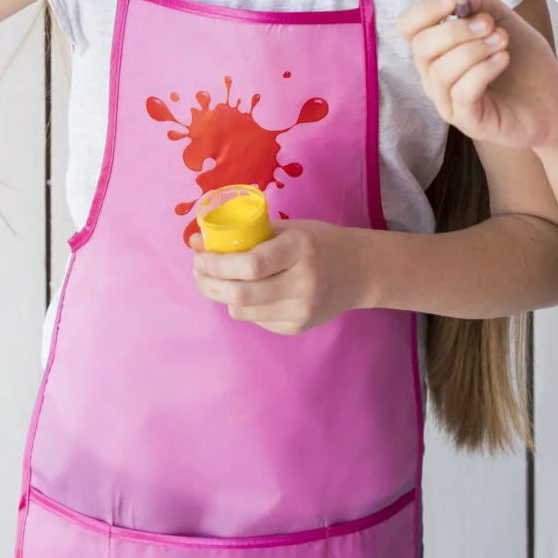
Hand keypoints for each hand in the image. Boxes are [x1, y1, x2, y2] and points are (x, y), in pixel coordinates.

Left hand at [191, 219, 369, 334]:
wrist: (360, 272)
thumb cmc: (319, 243)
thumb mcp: (290, 229)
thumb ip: (248, 235)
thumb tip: (197, 242)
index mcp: (300, 250)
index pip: (251, 264)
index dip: (218, 264)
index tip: (200, 256)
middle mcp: (303, 283)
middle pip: (242, 294)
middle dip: (209, 284)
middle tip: (197, 271)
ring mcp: (301, 310)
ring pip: (243, 311)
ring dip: (221, 296)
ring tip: (215, 280)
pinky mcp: (298, 327)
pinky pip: (256, 320)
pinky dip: (244, 306)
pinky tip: (249, 292)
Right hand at [399, 0, 557, 151]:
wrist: (555, 100)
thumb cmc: (525, 62)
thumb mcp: (502, 19)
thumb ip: (478, 0)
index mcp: (438, 49)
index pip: (408, 26)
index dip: (427, 9)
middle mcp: (436, 75)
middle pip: (421, 47)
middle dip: (456, 30)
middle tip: (490, 24)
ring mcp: (449, 101)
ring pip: (440, 71)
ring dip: (473, 50)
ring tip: (503, 42)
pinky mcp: (468, 122)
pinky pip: (461, 93)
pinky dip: (482, 71)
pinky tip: (503, 60)